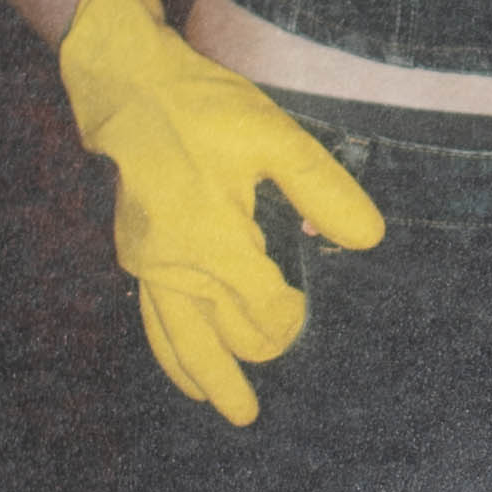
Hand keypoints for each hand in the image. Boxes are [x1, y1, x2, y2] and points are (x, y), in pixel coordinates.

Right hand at [56, 0, 381, 425]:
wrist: (124, 82)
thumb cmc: (200, 108)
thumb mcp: (274, 137)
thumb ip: (324, 190)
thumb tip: (367, 240)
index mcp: (211, 243)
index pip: (263, 313)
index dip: (289, 319)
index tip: (302, 305)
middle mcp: (174, 266)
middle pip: (221, 340)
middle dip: (252, 358)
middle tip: (269, 391)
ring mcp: (148, 264)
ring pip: (178, 341)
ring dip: (208, 377)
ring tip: (231, 408)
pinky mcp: (134, 254)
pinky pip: (153, 319)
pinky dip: (173, 350)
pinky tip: (185, 369)